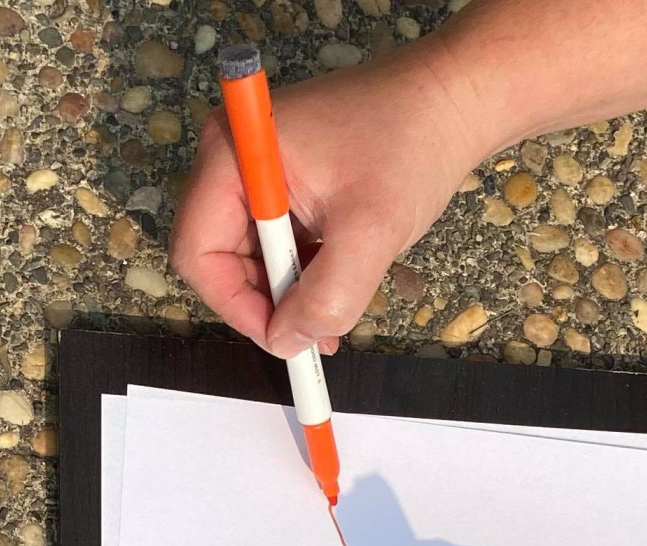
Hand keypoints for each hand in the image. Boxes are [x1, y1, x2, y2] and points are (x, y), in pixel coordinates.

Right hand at [170, 42, 483, 359]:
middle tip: (313, 335)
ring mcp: (258, 172)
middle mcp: (234, 160)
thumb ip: (326, 297)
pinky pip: (278, 247)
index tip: (283, 336)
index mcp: (235, 154)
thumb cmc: (408, 146)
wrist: (448, 104)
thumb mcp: (369, 233)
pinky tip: (336, 294)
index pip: (199, 252)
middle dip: (264, 304)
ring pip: (251, 260)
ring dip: (288, 297)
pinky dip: (302, 278)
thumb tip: (287, 341)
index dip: (235, 305)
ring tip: (332, 321)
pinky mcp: (286, 186)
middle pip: (220, 259)